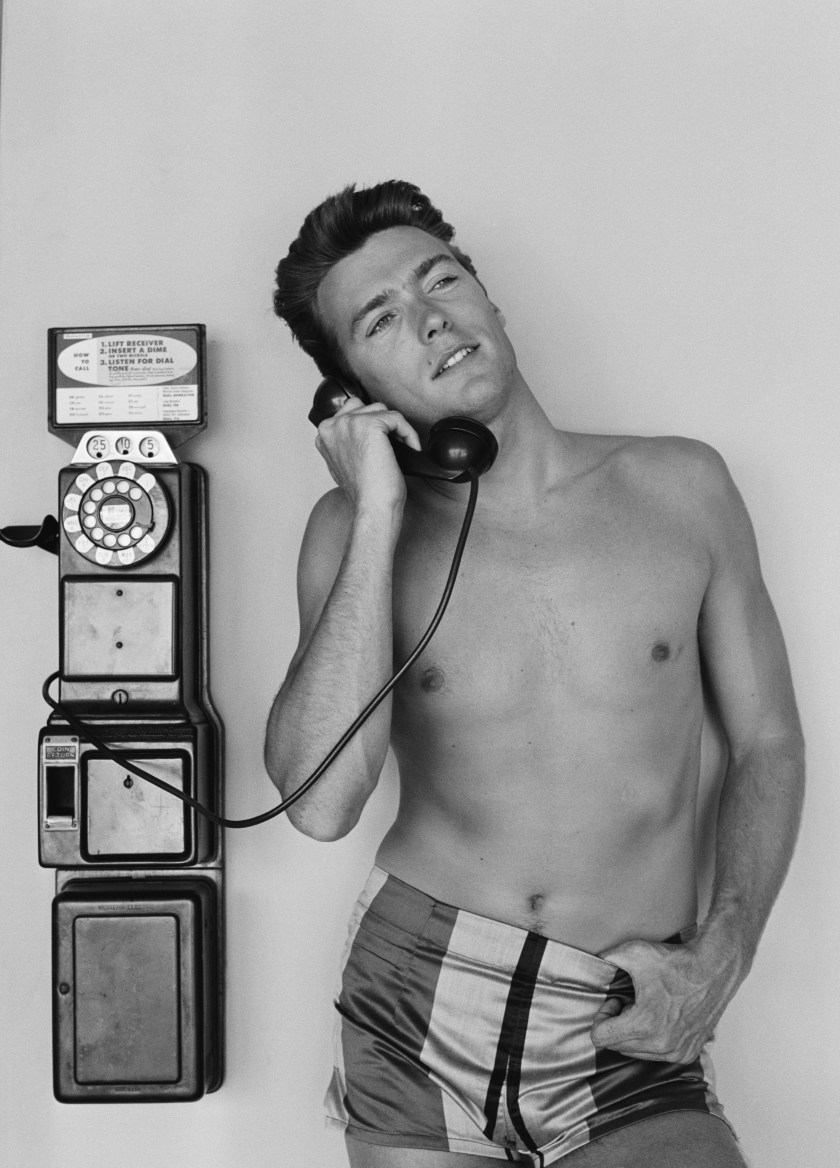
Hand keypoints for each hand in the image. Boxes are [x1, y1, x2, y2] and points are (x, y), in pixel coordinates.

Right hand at [315, 396, 420, 507]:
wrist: (372, 507)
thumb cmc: (364, 492)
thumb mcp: (346, 462)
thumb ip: (347, 441)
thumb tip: (365, 430)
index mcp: (324, 434)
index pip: (350, 411)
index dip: (370, 425)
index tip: (383, 444)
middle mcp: (332, 426)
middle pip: (365, 406)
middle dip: (382, 423)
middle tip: (394, 445)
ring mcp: (348, 423)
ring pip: (382, 410)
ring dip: (396, 428)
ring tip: (402, 448)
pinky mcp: (369, 425)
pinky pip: (397, 418)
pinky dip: (409, 433)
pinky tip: (411, 448)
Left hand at [590, 932, 743, 1063]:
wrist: (714, 969)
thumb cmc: (678, 963)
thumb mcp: (635, 952)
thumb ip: (608, 957)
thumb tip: (596, 960)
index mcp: (644, 1025)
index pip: (600, 1038)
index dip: (602, 1016)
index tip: (616, 1001)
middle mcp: (661, 1045)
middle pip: (617, 1046)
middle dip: (618, 1024)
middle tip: (629, 1002)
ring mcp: (676, 1052)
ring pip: (636, 1053)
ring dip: (634, 1033)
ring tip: (645, 1009)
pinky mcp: (688, 1053)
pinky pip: (657, 1055)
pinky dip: (652, 1040)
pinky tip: (661, 1018)